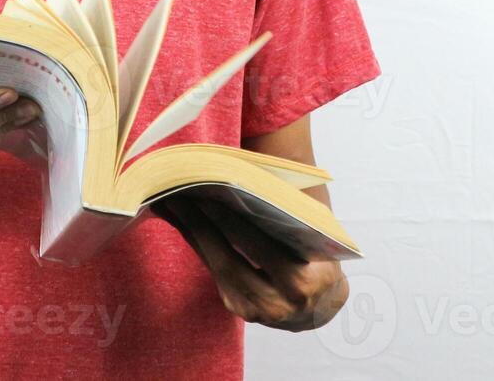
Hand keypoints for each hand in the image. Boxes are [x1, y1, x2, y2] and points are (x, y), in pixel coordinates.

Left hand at [152, 194, 348, 331]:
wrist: (322, 302)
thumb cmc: (317, 256)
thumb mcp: (311, 236)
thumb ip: (285, 217)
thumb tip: (239, 181)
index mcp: (305, 283)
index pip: (261, 249)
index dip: (231, 221)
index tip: (207, 191)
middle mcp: (280, 305)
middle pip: (231, 262)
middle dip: (201, 225)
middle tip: (178, 192)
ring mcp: (257, 313)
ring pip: (218, 269)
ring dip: (192, 233)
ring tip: (171, 202)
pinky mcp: (240, 310)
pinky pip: (215, 273)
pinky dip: (199, 244)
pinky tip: (184, 221)